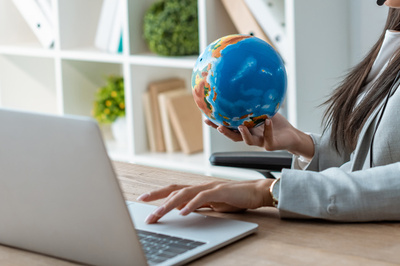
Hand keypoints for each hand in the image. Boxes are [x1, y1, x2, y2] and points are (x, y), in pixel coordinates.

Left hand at [138, 179, 272, 223]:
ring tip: (159, 213)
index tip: (144, 199)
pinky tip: (183, 212)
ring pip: (184, 194)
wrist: (255, 191)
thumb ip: (197, 205)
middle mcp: (201, 186)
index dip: (158, 194)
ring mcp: (209, 187)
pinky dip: (191, 205)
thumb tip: (182, 209)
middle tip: (145, 209)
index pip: (174, 190)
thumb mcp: (212, 203)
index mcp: (199, 189)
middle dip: (157, 199)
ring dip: (170, 204)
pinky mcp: (219, 191)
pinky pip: (202, 198)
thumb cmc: (235, 197)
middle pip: (174, 190)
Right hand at [204, 113, 313, 157]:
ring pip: (248, 141)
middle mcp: (251, 137)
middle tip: (218, 125)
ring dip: (244, 134)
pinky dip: (268, 129)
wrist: (291, 135)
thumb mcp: (264, 110)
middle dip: (225, 132)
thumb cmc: (276, 122)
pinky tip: (267, 121)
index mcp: (247, 129)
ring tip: (241, 126)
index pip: (229, 127)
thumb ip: (255, 102)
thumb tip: (248, 83)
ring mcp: (260, 142)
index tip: (207, 118)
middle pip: (234, 137)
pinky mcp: (270, 145)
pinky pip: (268, 137)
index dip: (218, 124)